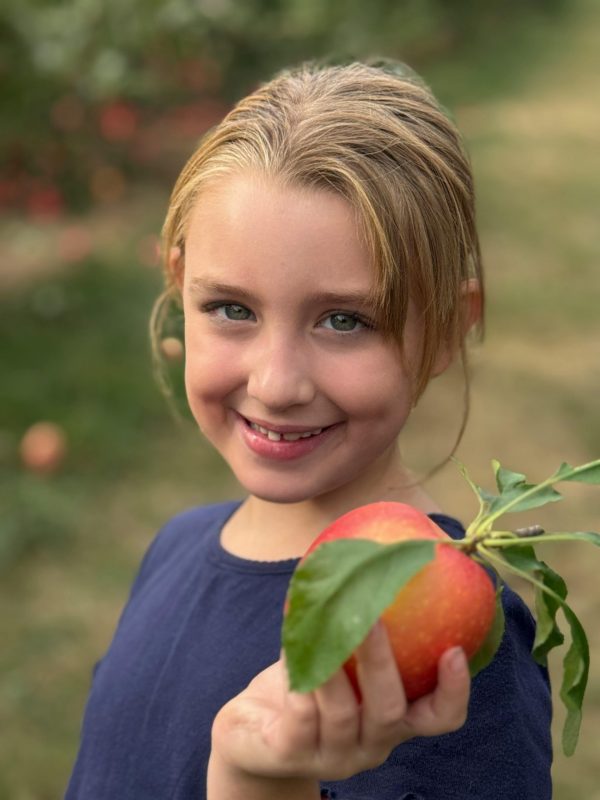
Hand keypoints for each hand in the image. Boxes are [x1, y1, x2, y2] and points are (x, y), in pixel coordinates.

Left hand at [208, 621, 469, 794]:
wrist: (254, 732)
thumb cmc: (309, 681)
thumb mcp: (340, 655)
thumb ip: (363, 622)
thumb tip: (378, 550)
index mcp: (394, 720)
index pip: (439, 718)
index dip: (453, 690)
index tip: (455, 650)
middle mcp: (371, 744)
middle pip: (390, 712)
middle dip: (382, 663)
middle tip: (373, 619)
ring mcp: (332, 755)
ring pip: (341, 713)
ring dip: (334, 666)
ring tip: (324, 624)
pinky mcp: (291, 754)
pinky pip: (299, 715)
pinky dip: (297, 676)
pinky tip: (291, 644)